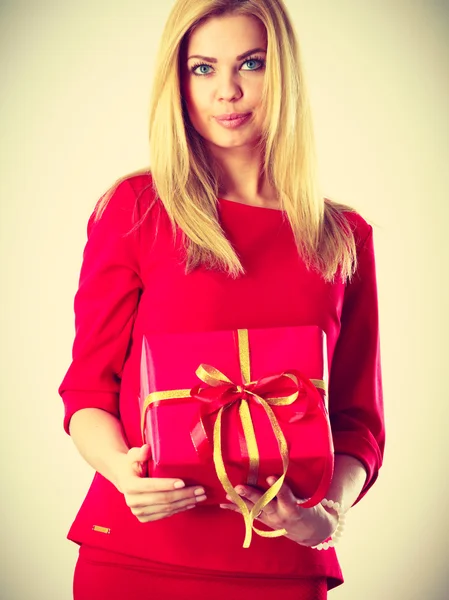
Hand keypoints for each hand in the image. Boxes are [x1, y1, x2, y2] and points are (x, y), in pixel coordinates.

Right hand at [113, 444, 206, 522]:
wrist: (124, 478)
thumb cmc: (131, 464)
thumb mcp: (133, 455)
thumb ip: (140, 452)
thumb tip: (147, 448)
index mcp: (129, 485)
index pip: (151, 486)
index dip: (167, 485)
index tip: (183, 482)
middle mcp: (132, 502)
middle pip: (163, 500)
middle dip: (183, 495)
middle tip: (200, 490)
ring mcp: (138, 512)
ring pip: (166, 509)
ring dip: (185, 503)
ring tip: (200, 496)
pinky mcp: (144, 518)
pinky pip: (165, 515)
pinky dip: (179, 509)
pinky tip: (190, 503)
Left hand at [220, 476, 338, 546]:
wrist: (311, 532)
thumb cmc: (312, 508)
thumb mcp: (311, 498)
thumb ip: (301, 484)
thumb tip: (295, 460)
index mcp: (294, 508)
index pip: (287, 497)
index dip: (279, 488)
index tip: (271, 478)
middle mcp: (280, 515)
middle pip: (264, 504)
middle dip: (251, 496)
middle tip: (239, 488)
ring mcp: (270, 520)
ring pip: (253, 510)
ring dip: (239, 503)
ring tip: (227, 495)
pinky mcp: (264, 521)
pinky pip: (248, 515)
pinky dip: (236, 509)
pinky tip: (223, 504)